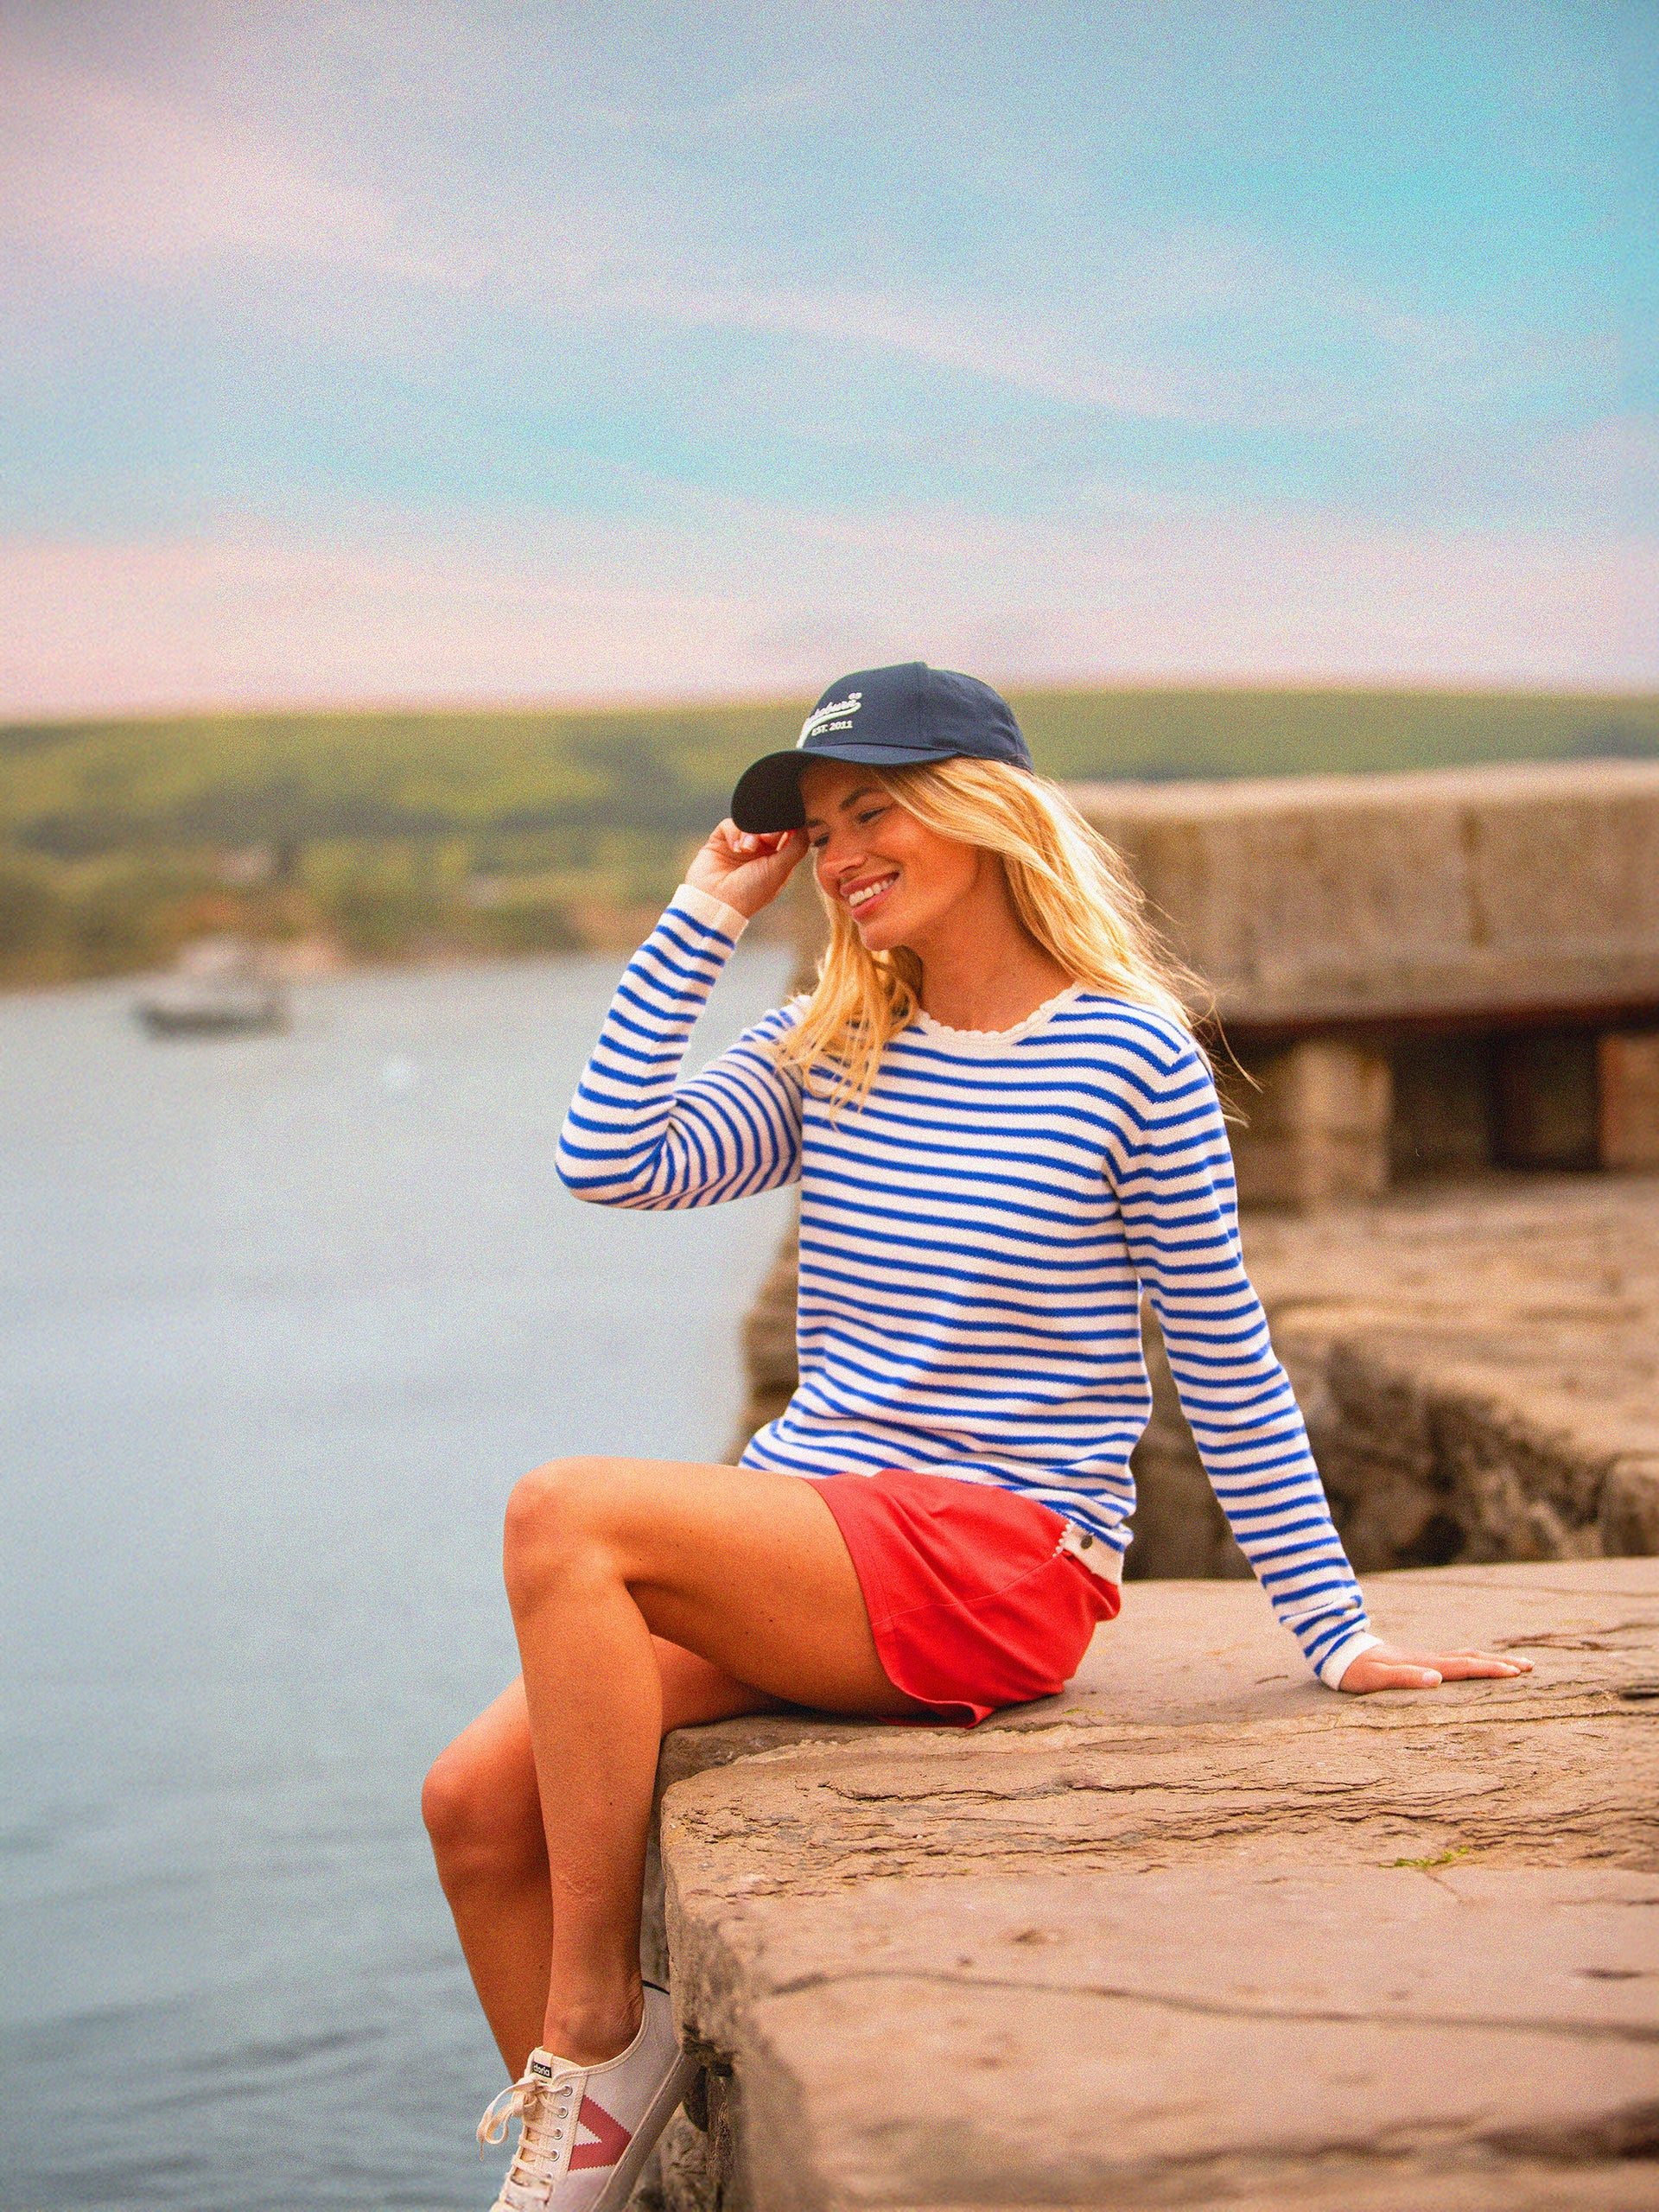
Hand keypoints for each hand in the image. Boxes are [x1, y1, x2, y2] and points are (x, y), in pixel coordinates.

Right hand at [685, 820, 807, 918]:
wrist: (716, 901)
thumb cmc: (751, 892)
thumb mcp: (780, 870)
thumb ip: (797, 847)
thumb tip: (807, 826)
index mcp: (777, 860)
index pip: (788, 834)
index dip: (789, 827)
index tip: (788, 827)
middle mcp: (759, 851)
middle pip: (769, 825)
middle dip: (769, 829)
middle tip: (767, 840)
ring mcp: (740, 845)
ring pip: (750, 822)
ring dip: (750, 832)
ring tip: (746, 850)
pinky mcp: (721, 840)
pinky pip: (730, 824)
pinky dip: (734, 833)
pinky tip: (734, 848)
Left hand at [1338, 1642, 1533, 1692]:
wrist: (1339, 1650)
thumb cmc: (1356, 1670)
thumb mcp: (1375, 1678)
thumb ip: (1403, 1678)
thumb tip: (1436, 1679)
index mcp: (1424, 1664)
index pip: (1464, 1667)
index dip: (1490, 1669)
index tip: (1515, 1673)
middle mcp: (1429, 1659)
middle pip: (1472, 1659)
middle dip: (1501, 1663)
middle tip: (1531, 1667)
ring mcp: (1425, 1659)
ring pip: (1465, 1657)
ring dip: (1490, 1660)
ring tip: (1514, 1666)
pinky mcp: (1419, 1662)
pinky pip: (1454, 1662)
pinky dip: (1473, 1663)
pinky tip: (1476, 1668)